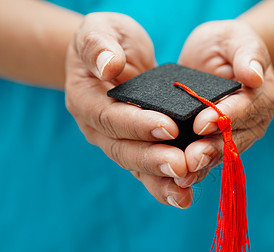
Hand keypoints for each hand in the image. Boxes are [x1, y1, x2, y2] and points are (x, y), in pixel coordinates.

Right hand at [65, 13, 192, 207]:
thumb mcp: (101, 30)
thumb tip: (109, 66)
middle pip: (124, 150)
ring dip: (161, 181)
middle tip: (181, 165)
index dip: (138, 124)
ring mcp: (118, 142)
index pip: (110, 117)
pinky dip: (165, 187)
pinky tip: (185, 197)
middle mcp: (99, 129)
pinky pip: (149, 172)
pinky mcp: (137, 149)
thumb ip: (99, 45)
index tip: (169, 127)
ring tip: (184, 192)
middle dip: (153, 160)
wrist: (114, 58)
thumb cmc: (109, 40)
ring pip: (137, 167)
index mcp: (86, 100)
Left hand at [176, 20, 273, 186]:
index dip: (224, 117)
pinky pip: (209, 160)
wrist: (217, 59)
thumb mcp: (236, 38)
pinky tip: (176, 179)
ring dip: (202, 166)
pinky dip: (194, 171)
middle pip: (234, 139)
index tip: (201, 123)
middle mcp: (253, 122)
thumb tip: (254, 76)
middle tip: (190, 159)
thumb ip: (247, 53)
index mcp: (262, 96)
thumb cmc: (226, 44)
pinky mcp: (218, 145)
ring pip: (221, 155)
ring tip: (182, 175)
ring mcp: (237, 137)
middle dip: (211, 150)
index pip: (244, 109)